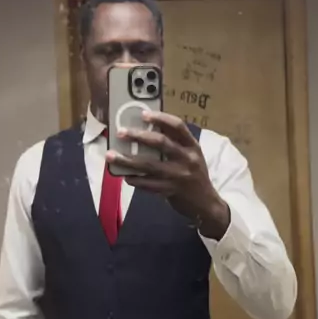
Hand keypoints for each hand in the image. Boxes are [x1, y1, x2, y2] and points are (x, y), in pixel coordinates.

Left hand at [107, 111, 229, 239]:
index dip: (161, 118)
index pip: (178, 126)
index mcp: (192, 146)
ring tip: (111, 156)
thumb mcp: (191, 155)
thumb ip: (175, 143)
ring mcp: (179, 176)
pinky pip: (148, 184)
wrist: (206, 204)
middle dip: (138, 136)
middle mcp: (187, 158)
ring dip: (128, 160)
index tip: (143, 114)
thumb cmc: (194, 174)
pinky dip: (135, 179)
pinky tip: (126, 176)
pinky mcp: (171, 190)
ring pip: (149, 165)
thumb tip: (147, 129)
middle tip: (120, 132)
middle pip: (161, 143)